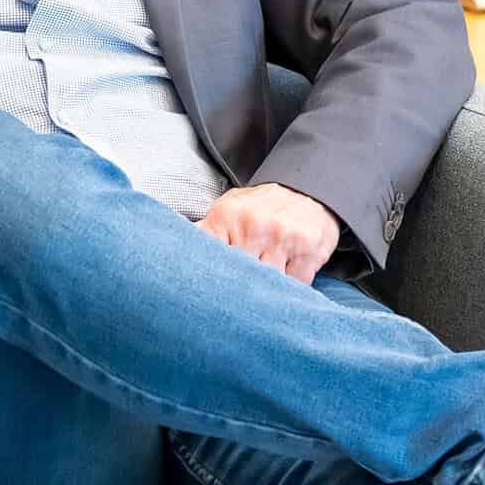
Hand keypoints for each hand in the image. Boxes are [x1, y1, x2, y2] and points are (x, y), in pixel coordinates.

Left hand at [197, 184, 341, 284]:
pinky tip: (288, 271)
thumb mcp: (230, 209)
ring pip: (265, 284)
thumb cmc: (264, 208)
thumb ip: (206, 231)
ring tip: (264, 281)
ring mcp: (283, 239)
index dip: (208, 277)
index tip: (207, 292)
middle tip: (238, 292)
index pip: (208, 255)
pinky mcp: (309, 252)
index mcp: (228, 216)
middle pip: (236, 275)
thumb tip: (173, 251)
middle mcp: (254, 225)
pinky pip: (294, 285)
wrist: (310, 192)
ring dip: (265, 289)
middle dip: (237, 286)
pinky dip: (290, 286)